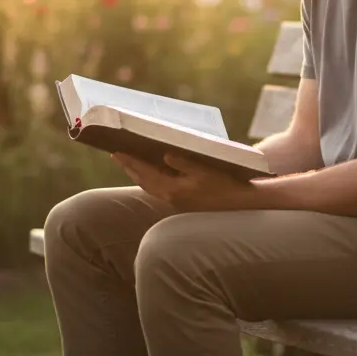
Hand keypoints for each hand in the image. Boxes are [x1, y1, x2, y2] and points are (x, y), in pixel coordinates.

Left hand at [111, 152, 256, 211]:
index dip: (131, 162)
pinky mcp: (182, 202)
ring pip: (150, 187)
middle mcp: (171, 198)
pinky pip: (159, 190)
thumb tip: (165, 156)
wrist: (239, 203)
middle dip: (130, 168)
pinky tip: (150, 174)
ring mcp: (176, 202)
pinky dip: (150, 180)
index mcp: (174, 190)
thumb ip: (183, 164)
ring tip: (129, 163)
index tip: (117, 152)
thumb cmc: (224, 184)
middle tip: (116, 155)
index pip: (146, 174)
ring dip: (138, 175)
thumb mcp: (204, 170)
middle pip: (144, 182)